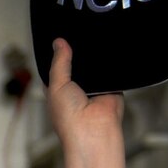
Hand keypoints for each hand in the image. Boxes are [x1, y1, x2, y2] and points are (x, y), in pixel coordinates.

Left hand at [45, 38, 123, 152]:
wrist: (94, 130)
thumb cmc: (69, 118)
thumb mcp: (56, 85)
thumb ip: (59, 63)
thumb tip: (58, 43)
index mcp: (57, 88)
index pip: (56, 65)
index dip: (58, 53)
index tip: (60, 37)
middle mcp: (75, 88)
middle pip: (77, 63)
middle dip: (78, 54)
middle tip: (80, 37)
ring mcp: (94, 87)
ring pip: (94, 65)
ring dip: (95, 59)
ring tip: (94, 47)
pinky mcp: (111, 86)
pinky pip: (111, 70)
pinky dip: (110, 64)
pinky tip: (109, 55)